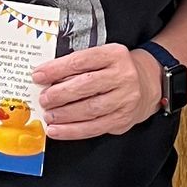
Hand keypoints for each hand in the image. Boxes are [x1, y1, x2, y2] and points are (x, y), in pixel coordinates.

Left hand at [34, 41, 162, 141]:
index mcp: (114, 55)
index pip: (81, 61)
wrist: (148, 84)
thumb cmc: (116, 70)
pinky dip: (72, 131)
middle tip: (44, 99)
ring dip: (64, 115)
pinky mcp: (123, 119)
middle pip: (85, 86)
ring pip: (90, 109)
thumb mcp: (102, 57)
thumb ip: (78, 65)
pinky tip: (57, 130)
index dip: (56, 69)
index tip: (38, 76)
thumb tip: (46, 79)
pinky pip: (94, 128)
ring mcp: (125, 99)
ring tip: (48, 115)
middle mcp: (123, 76)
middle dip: (59, 94)